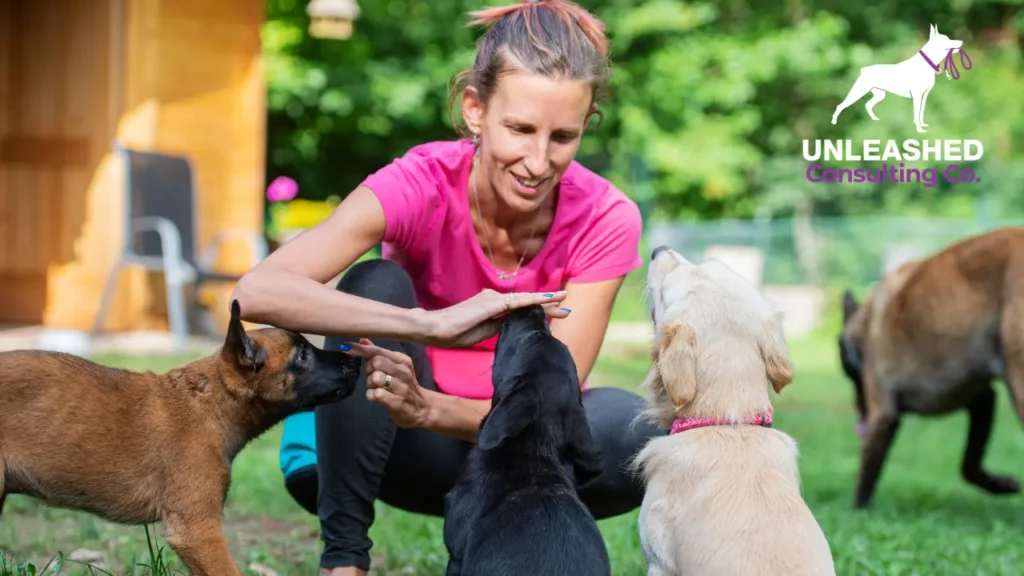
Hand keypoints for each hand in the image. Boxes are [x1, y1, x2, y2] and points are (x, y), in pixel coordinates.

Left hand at [344, 338, 430, 428]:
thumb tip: (362, 339)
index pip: (378, 351)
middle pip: (376, 362)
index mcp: (402, 360)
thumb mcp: (396, 367)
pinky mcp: (397, 402)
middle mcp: (403, 371)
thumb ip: (379, 353)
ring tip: (376, 388)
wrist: (422, 409)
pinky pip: (376, 394)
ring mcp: (401, 387)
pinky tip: (377, 398)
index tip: (345, 347)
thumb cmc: (404, 385)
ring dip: (370, 384)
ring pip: (375, 378)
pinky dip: (372, 396)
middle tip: (374, 377)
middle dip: (369, 370)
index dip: (360, 349)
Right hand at [419, 289, 569, 346]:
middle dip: (547, 306)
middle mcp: (494, 298)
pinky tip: (547, 301)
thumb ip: (499, 328)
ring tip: (564, 303)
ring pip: (524, 301)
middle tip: (567, 309)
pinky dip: (533, 301)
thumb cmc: (454, 333)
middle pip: (526, 303)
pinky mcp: (491, 304)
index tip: (556, 314)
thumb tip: (514, 328)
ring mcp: (493, 299)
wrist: (434, 328)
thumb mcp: (483, 333)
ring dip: (545, 302)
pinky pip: (516, 303)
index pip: (520, 309)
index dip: (539, 311)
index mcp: (493, 307)